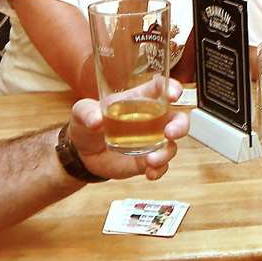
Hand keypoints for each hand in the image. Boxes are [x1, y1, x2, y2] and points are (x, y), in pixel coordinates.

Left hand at [66, 83, 189, 181]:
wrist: (82, 153)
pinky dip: (159, 170)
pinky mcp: (147, 160)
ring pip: (172, 144)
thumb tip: (96, 120)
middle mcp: (150, 119)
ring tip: (152, 160)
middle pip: (177, 118)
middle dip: (180, 125)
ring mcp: (150, 141)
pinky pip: (161, 165)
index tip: (174, 94)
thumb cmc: (86, 124)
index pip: (160, 88)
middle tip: (170, 133)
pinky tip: (150, 173)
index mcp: (138, 100)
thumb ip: (87, 112)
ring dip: (167, 152)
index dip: (172, 88)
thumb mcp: (81, 112)